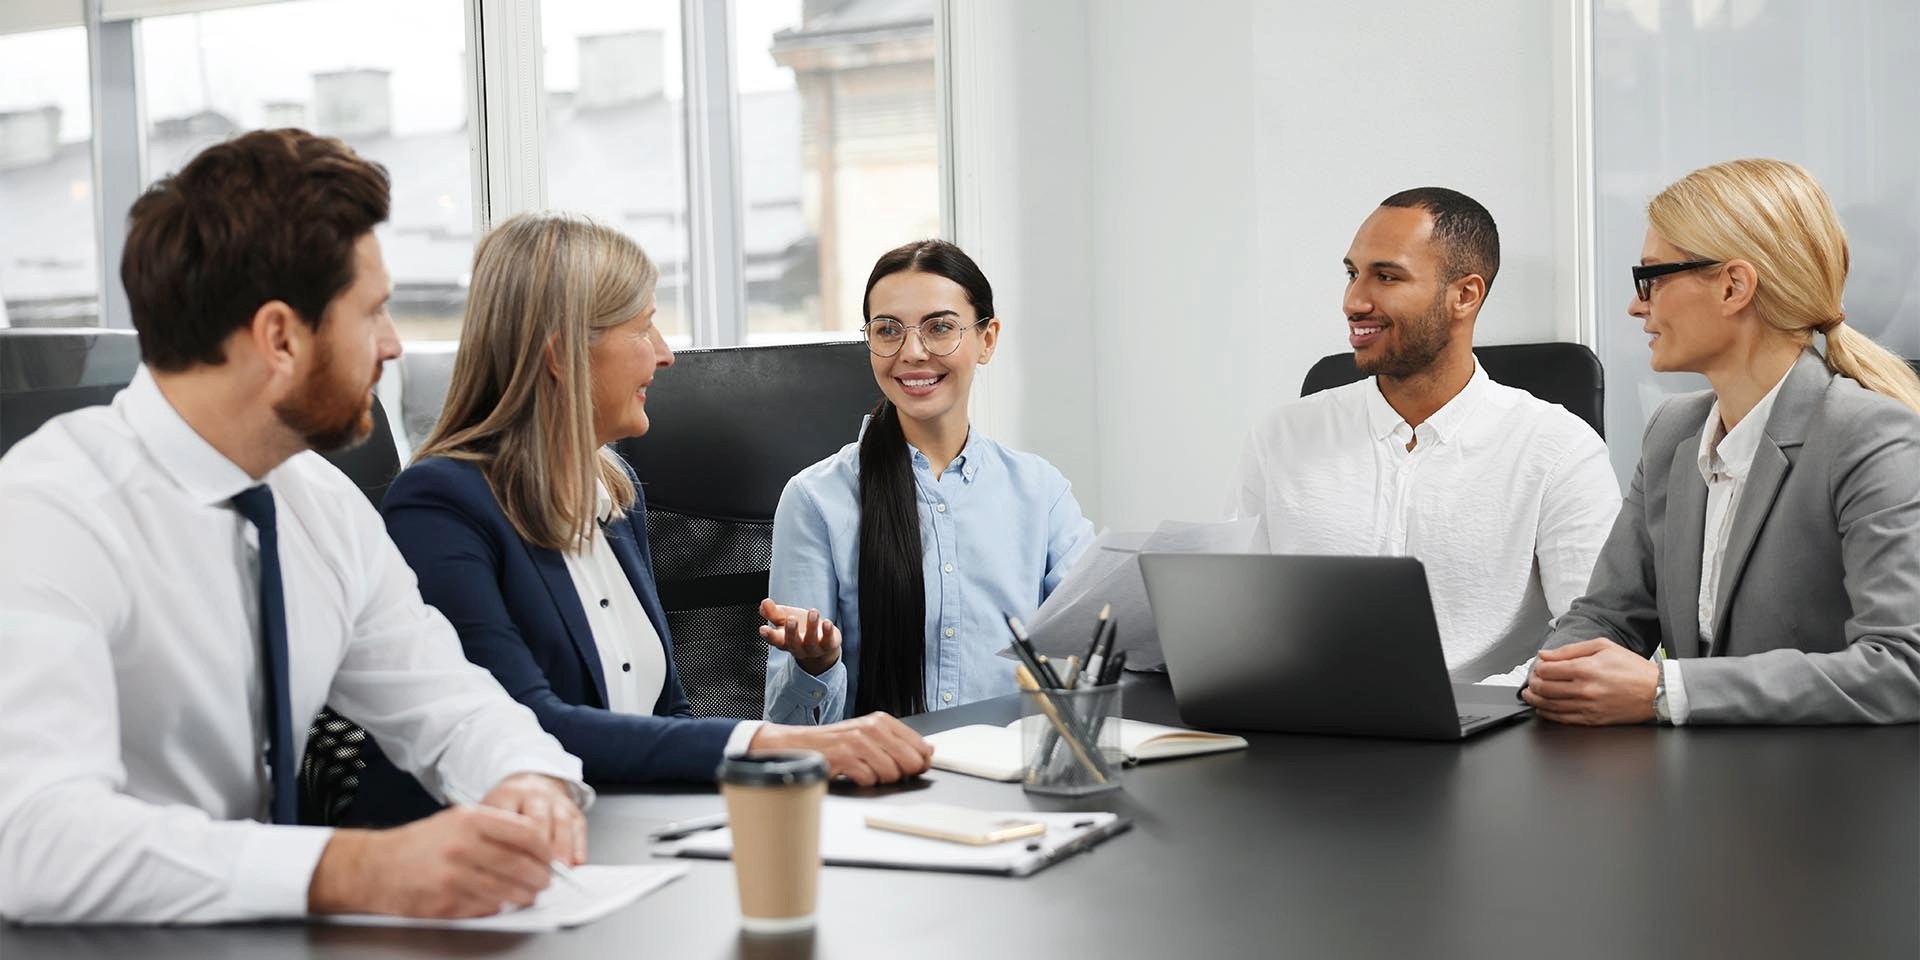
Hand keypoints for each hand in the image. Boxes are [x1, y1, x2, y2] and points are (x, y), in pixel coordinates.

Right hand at [307, 805, 555, 917]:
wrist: (374, 868)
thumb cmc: (419, 844)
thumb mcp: (456, 821)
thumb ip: (494, 830)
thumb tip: (534, 845)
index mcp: (470, 820)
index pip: (527, 834)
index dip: (545, 850)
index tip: (552, 858)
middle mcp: (463, 846)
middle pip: (521, 865)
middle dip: (540, 877)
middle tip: (545, 881)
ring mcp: (453, 877)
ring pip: (507, 891)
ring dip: (523, 896)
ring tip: (527, 895)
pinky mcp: (445, 903)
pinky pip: (484, 908)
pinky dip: (496, 907)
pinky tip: (497, 902)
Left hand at [481, 772, 586, 866]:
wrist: (527, 787)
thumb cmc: (504, 810)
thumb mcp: (487, 818)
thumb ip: (491, 840)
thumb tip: (497, 875)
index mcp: (506, 795)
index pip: (509, 821)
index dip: (511, 848)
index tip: (510, 871)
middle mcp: (533, 794)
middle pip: (538, 821)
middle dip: (539, 850)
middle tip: (537, 874)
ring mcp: (555, 800)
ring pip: (561, 823)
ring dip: (561, 850)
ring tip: (558, 871)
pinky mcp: (573, 809)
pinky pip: (578, 827)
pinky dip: (579, 847)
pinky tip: (576, 863)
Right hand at [749, 713, 934, 786]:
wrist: (800, 745)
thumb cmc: (837, 743)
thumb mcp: (870, 736)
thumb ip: (901, 742)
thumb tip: (929, 751)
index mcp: (882, 721)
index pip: (920, 747)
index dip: (919, 763)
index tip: (911, 768)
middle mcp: (872, 728)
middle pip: (910, 762)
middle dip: (900, 773)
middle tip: (883, 770)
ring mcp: (858, 742)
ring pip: (891, 774)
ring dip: (878, 779)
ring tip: (863, 769)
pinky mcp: (845, 757)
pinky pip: (869, 780)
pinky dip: (862, 782)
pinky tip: (851, 773)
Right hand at [758, 598, 841, 675]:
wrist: (822, 643)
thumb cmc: (800, 628)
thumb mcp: (785, 619)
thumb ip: (773, 612)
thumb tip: (764, 603)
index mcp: (784, 640)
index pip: (774, 640)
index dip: (768, 635)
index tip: (763, 629)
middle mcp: (798, 647)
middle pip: (792, 643)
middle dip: (791, 632)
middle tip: (791, 619)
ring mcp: (813, 648)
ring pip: (811, 641)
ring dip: (811, 627)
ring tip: (812, 612)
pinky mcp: (828, 645)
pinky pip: (828, 641)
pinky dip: (828, 632)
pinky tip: (827, 622)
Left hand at [1522, 638, 1659, 724]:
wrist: (1656, 691)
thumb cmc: (1632, 668)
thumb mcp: (1603, 647)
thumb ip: (1570, 650)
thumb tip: (1545, 655)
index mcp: (1586, 669)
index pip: (1547, 670)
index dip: (1537, 668)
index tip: (1538, 667)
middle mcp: (1584, 689)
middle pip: (1544, 688)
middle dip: (1533, 684)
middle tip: (1532, 681)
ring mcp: (1587, 707)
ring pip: (1550, 705)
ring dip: (1535, 700)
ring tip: (1530, 695)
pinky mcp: (1592, 720)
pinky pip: (1562, 719)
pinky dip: (1548, 714)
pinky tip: (1543, 709)